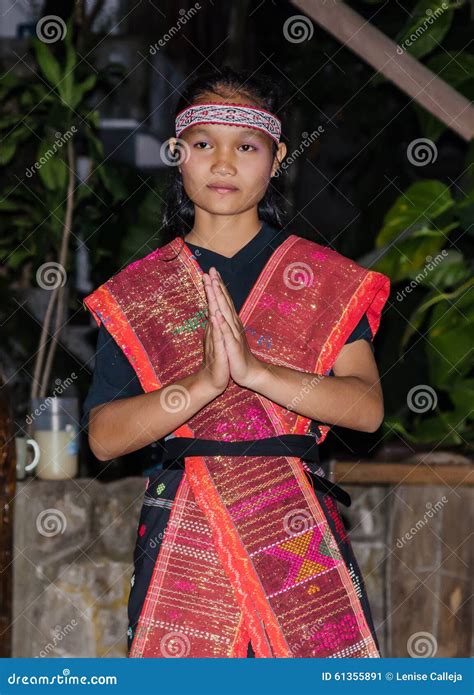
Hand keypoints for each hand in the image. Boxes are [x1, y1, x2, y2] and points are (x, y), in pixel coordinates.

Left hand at [202, 267, 262, 388]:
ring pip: (226, 313)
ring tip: (214, 285)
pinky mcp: (233, 346)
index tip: (211, 272)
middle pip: (225, 302)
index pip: (224, 300)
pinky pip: (227, 333)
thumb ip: (224, 323)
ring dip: (219, 299)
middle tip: (211, 270)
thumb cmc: (236, 354)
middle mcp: (234, 324)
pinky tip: (218, 315)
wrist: (249, 372)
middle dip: (218, 286)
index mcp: (231, 322)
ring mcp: (234, 334)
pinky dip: (222, 324)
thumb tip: (218, 310)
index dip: (218, 286)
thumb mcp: (228, 336)